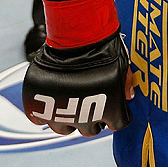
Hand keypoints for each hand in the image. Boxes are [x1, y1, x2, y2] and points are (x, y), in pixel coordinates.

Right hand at [22, 0, 132, 136]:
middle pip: (90, 130)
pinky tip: (50, 99)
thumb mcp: (122, 64)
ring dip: (68, 118)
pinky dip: (43, 112)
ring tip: (70, 102)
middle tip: (89, 103)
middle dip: (91, 118)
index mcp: (110, 112)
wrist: (78, 35)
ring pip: (64, 129)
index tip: (110, 106)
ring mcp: (60, 114)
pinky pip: (39, 119)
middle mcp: (85, 119)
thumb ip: (127, 83)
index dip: (114, 114)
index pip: (117, 124)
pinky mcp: (38, 106)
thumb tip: (129, 95)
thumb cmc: (104, 47)